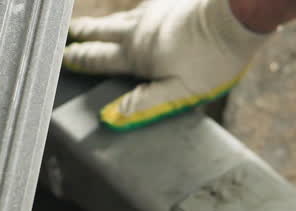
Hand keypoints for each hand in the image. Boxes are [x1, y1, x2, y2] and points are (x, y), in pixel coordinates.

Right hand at [63, 0, 268, 129]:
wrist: (234, 18)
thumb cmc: (213, 60)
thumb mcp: (182, 91)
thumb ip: (147, 102)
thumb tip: (112, 115)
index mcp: (137, 56)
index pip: (98, 60)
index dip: (78, 61)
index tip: (61, 59)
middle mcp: (136, 31)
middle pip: (100, 32)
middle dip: (81, 36)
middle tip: (66, 37)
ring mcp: (151, 12)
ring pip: (116, 18)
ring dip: (99, 24)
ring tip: (87, 26)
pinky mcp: (167, 2)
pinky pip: (138, 7)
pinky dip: (125, 13)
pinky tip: (129, 14)